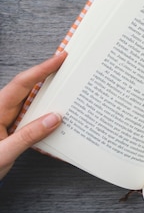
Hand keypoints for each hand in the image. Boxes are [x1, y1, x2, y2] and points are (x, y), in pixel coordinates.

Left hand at [0, 52, 66, 179]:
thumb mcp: (4, 154)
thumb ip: (29, 136)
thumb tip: (55, 118)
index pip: (22, 84)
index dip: (42, 69)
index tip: (60, 59)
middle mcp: (0, 111)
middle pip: (26, 86)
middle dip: (47, 74)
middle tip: (68, 66)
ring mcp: (4, 119)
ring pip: (29, 100)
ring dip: (47, 92)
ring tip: (66, 86)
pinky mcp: (9, 128)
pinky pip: (29, 113)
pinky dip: (43, 109)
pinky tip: (56, 112)